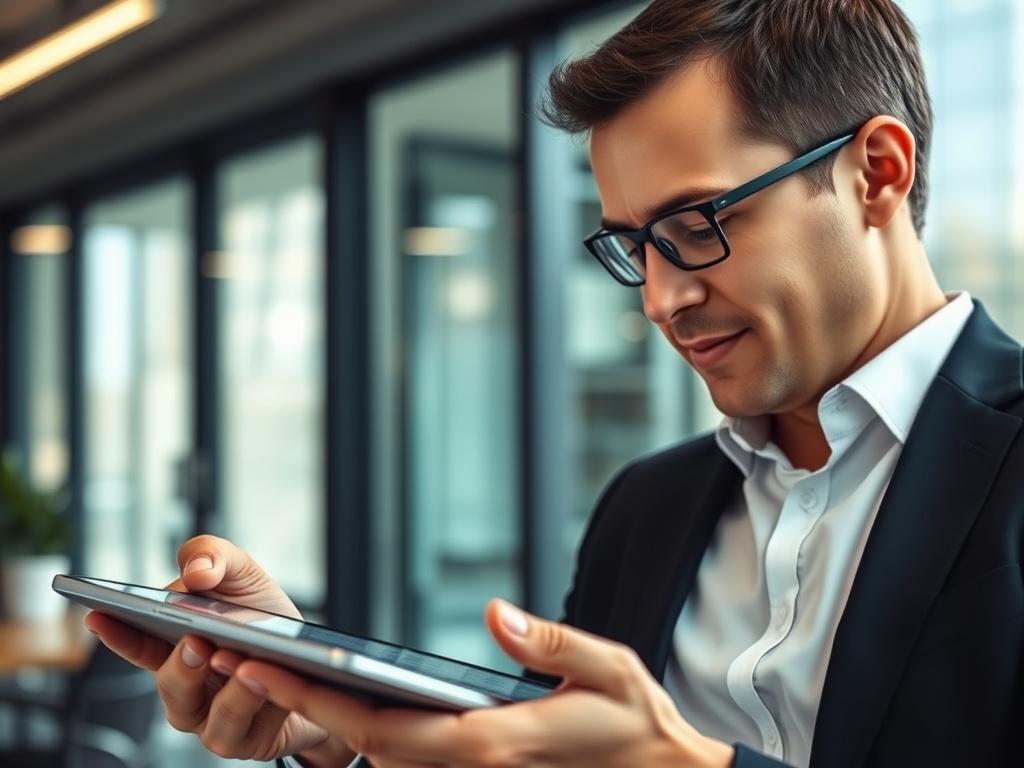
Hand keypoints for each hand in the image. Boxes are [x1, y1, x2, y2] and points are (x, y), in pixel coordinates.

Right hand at [84, 535, 353, 766]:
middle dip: (176, 662)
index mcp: (176, 644)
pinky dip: (244, 699)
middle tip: (194, 641)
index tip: (98, 613)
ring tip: (227, 656)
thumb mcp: (245, 576)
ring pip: (191, 710)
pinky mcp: (241, 739)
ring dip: (208, 683)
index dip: (116, 630)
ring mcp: (209, 716)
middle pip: (167, 681)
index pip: (137, 641)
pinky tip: (257, 676)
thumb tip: (195, 571)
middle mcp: (187, 685)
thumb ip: (214, 558)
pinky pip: (233, 728)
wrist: (319, 666)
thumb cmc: (270, 621)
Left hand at [233, 599, 735, 767]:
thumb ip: (548, 642)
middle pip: (361, 745)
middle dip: (296, 702)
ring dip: (322, 716)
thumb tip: (496, 612)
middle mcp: (468, 767)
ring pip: (377, 758)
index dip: (316, 696)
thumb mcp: (607, 668)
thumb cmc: (636, 722)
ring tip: (272, 668)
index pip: (381, 726)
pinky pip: (405, 760)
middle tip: (235, 655)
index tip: (263, 662)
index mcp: (488, 743)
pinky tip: (344, 701)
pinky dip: (365, 733)